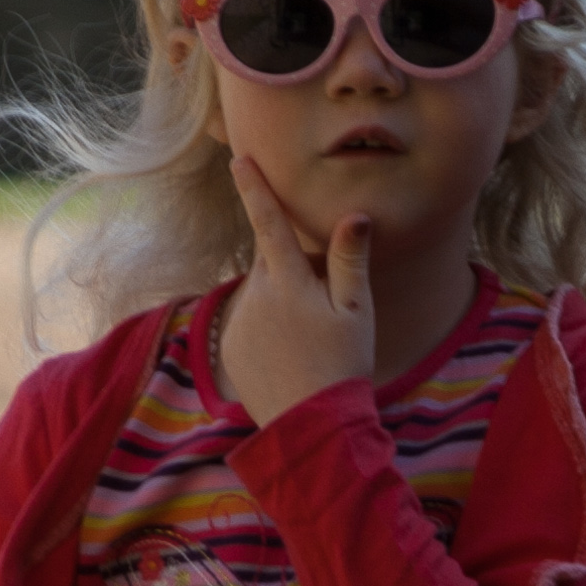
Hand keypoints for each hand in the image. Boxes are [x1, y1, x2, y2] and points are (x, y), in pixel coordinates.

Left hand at [218, 152, 374, 419]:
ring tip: (310, 342)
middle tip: (325, 310)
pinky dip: (269, 330)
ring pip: (263, 294)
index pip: (268, 221)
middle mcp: (255, 295)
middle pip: (273, 263)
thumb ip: (349, 260)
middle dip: (294, 270)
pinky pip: (250, 323)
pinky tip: (291, 357)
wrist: (310, 426)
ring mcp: (238, 322)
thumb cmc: (342, 364)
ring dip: (283, 302)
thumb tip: (355, 215)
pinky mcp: (229, 347)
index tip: (239, 159)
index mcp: (288, 280)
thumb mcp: (356, 311)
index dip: (255, 188)